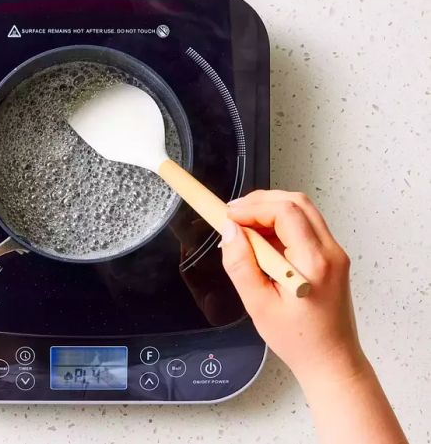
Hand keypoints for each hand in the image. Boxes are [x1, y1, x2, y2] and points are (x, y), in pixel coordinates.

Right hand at [219, 190, 365, 382]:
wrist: (331, 360)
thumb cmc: (300, 340)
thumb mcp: (258, 305)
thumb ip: (241, 265)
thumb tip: (229, 232)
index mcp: (313, 263)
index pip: (285, 212)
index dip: (253, 207)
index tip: (229, 215)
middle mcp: (330, 252)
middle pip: (296, 202)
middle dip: (260, 202)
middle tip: (233, 215)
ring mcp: (334, 253)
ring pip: (302, 210)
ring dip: (270, 210)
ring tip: (244, 227)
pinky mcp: (330, 257)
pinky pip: (305, 226)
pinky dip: (280, 223)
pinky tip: (261, 240)